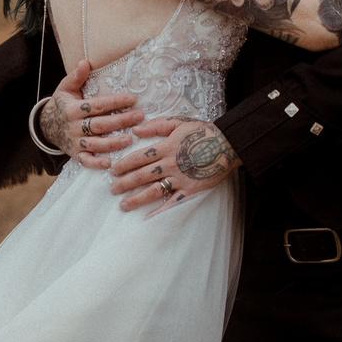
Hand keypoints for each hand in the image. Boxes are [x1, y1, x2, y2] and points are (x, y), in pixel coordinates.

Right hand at [41, 60, 150, 169]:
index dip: (114, 102)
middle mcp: (74, 126)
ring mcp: (75, 142)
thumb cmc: (62, 104)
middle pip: (99, 125)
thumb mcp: (65, 88)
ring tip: (128, 140)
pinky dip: (96, 164)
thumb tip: (84, 62)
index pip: (96, 105)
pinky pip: (85, 161)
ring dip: (111, 144)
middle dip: (120, 121)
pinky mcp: (75, 154)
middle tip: (139, 117)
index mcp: (73, 109)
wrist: (47, 126)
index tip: (132, 99)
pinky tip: (109, 164)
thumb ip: (76, 76)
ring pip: (94, 144)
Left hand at [108, 118, 238, 211]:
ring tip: (123, 205)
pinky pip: (172, 204)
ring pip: (153, 191)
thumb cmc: (203, 132)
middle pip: (142, 175)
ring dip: (136, 199)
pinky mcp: (191, 190)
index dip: (124, 164)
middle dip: (125, 183)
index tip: (113, 170)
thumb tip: (136, 129)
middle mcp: (170, 164)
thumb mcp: (180, 122)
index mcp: (166, 147)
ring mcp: (180, 179)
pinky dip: (160, 212)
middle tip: (112, 189)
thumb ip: (157, 126)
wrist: (228, 144)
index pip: (138, 157)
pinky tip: (147, 218)